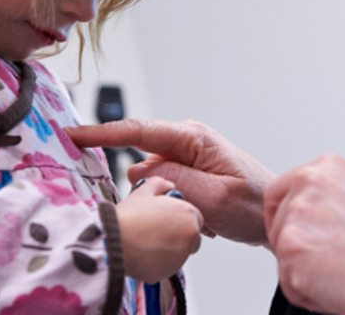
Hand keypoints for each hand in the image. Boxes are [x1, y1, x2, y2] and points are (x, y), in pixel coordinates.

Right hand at [68, 119, 274, 244]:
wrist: (272, 215)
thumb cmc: (252, 203)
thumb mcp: (212, 197)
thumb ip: (173, 181)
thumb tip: (140, 169)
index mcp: (192, 138)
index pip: (138, 130)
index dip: (101, 132)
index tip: (71, 133)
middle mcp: (186, 140)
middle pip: (140, 154)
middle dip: (141, 183)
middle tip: (167, 205)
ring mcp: (186, 155)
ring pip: (150, 175)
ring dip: (162, 197)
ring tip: (198, 213)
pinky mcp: (187, 170)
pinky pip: (162, 185)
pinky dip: (170, 202)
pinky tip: (200, 214)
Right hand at [116, 176, 202, 283]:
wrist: (112, 243)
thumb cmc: (129, 217)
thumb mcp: (145, 190)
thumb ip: (161, 184)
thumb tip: (168, 185)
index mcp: (188, 215)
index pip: (194, 217)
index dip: (179, 215)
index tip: (167, 216)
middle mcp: (189, 238)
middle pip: (190, 236)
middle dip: (178, 232)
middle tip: (157, 228)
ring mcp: (179, 258)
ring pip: (179, 252)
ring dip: (169, 247)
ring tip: (147, 239)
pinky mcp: (167, 273)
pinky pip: (166, 266)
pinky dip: (159, 261)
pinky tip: (143, 251)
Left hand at [264, 154, 344, 314]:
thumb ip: (326, 199)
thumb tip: (305, 218)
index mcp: (325, 168)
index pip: (280, 191)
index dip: (285, 218)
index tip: (298, 235)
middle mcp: (307, 184)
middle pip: (278, 223)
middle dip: (297, 247)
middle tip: (333, 263)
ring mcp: (296, 216)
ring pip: (283, 255)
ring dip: (306, 273)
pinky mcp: (292, 250)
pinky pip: (289, 283)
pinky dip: (310, 295)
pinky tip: (342, 286)